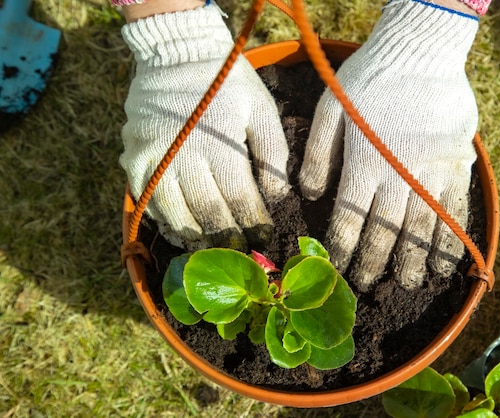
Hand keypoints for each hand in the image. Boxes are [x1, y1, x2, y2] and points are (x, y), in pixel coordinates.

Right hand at [120, 5, 288, 250]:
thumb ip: (272, 153)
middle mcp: (183, 154)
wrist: (178, 52)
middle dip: (228, 238)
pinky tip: (182, 235)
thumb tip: (278, 197)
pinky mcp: (134, 158)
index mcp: (220, 142)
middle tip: (242, 258)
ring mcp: (154, 158)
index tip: (266, 241)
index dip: (254, 224)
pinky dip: (166, 223)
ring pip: (175, 213)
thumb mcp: (261, 109)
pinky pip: (148, 201)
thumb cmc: (227, 82)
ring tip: (212, 255)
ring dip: (196, 238)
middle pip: (208, 211)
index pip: (240, 197)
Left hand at [299, 0, 479, 290]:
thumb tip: (307, 194)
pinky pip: (454, 209)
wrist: (420, 50)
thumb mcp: (330, 107)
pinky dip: (451, 238)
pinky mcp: (456, 164)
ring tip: (409, 284)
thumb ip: (317, 152)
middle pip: (384, 231)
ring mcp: (430, 171)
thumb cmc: (369, 77)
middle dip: (374, 263)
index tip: (338, 272)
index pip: (349, 218)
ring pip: (421, 227)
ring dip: (414, 260)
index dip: (342, 249)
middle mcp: (396, 174)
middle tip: (368, 286)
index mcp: (362, 163)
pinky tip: (446, 262)